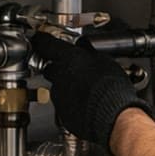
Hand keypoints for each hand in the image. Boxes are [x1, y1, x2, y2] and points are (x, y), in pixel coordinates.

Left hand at [31, 31, 153, 148]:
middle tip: (72, 66)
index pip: (45, 44)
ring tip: (86, 89)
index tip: (41, 39)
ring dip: (68, 87)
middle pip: (50, 68)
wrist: (113, 116)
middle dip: (58, 67)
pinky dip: (73, 103)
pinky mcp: (63, 114)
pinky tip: (87, 103)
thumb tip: (85, 46)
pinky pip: (64, 105)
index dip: (42, 41)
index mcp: (67, 59)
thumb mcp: (104, 60)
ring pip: (58, 87)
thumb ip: (89, 52)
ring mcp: (59, 97)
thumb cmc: (110, 88)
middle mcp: (58, 77)